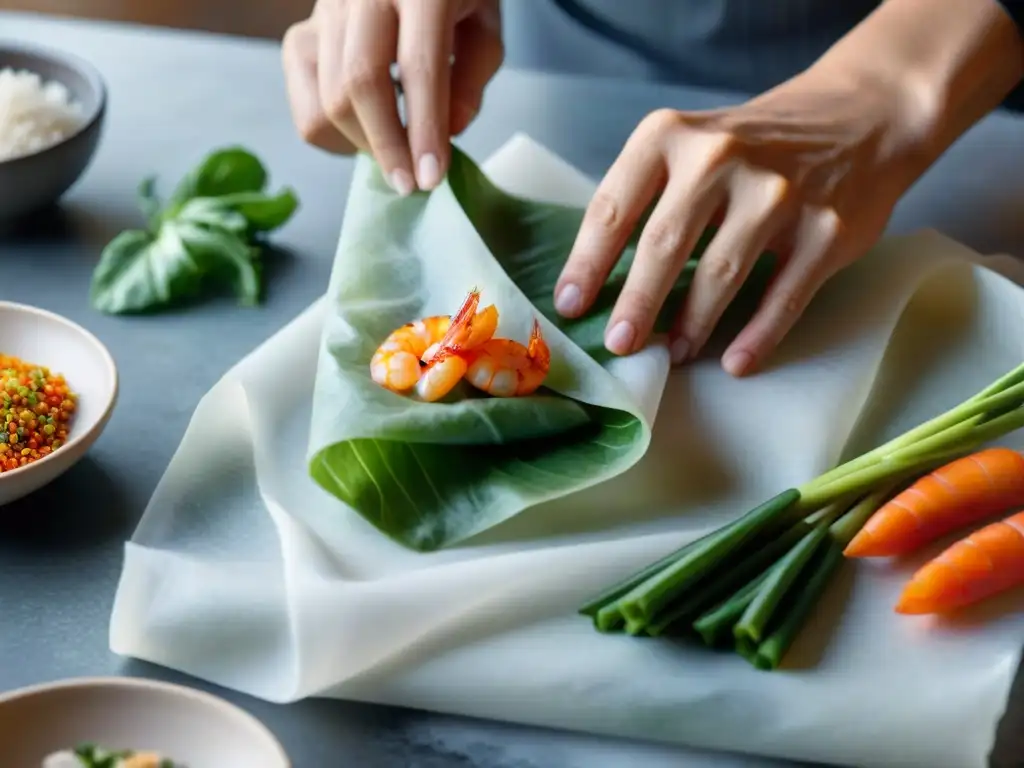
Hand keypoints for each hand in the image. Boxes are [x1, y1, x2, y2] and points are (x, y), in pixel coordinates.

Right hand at [282, 0, 502, 193]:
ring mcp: (324, 11)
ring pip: (328, 98)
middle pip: (359, 83)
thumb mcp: (485, 23)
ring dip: (362, 144)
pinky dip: (333, 135)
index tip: (431, 177)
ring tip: (394, 154)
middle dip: (386, 146)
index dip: (424, 130)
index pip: (418, 65)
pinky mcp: (300, 34)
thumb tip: (446, 134)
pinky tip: (365, 132)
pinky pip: (304, 103)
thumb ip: (472, 76)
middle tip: (409, 184)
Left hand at [553, 69, 933, 376]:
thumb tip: (597, 281)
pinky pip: (784, 295)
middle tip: (619, 344)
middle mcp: (722, 158)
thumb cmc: (753, 147)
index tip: (570, 305)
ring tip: (675, 355)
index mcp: (672, 136)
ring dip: (693, 325)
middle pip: (663, 244)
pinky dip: (758, 336)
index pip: (614, 206)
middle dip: (636, 303)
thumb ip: (648, 196)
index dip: (587, 263)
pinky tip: (736, 363)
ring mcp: (779, 193)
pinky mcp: (827, 229)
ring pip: (722, 274)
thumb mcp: (691, 145)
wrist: (860, 117)